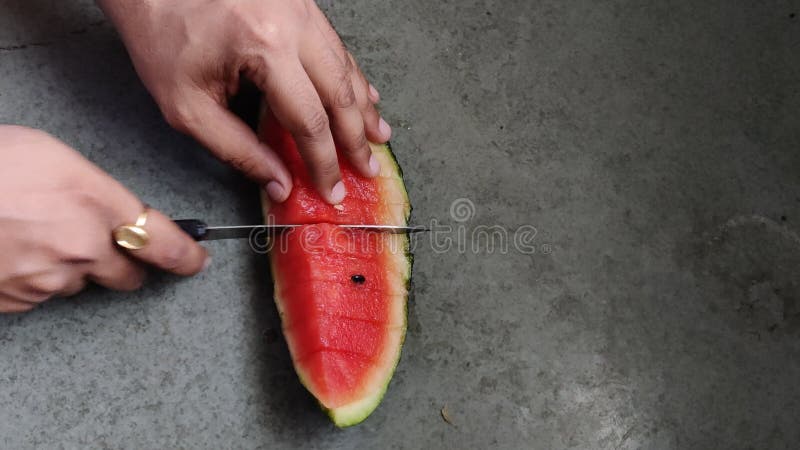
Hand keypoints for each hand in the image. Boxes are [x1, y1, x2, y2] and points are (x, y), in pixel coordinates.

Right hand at [0, 126, 207, 313]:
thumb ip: (95, 191)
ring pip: (81, 285)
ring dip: (72, 268)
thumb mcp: (53, 156)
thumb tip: (116, 213)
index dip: (187, 256)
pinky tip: (13, 250)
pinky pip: (43, 296)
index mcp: (95, 205)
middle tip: (99, 241)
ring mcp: (47, 281)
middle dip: (124, 262)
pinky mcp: (18, 302)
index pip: (164, 243)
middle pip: (129, 276)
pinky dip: (37, 279)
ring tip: (35, 234)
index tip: (197, 261)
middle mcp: (80, 250)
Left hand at [98, 0, 390, 203]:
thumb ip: (237, 150)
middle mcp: (292, 23)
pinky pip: (335, 46)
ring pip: (345, 67)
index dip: (324, 163)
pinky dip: (350, 77)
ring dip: (362, 108)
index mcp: (264, 47)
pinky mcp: (300, 2)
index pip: (309, 121)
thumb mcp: (187, 107)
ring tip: (377, 137)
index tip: (332, 190)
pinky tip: (363, 95)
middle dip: (356, 139)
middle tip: (367, 169)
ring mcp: (301, 8)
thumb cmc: (162, 34)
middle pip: (340, 94)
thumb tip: (280, 182)